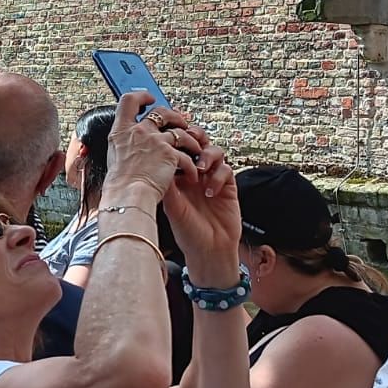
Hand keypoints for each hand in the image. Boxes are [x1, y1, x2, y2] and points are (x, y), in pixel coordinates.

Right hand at [104, 92, 200, 202]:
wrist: (127, 197)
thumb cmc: (120, 185)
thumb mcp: (114, 157)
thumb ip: (125, 145)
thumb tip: (132, 143)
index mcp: (121, 131)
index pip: (128, 101)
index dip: (141, 96)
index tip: (148, 98)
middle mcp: (139, 132)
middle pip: (161, 111)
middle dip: (175, 116)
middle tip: (180, 124)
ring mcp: (156, 141)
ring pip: (181, 133)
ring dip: (190, 142)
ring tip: (194, 151)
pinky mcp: (170, 154)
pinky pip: (187, 156)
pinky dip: (191, 167)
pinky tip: (191, 174)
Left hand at [164, 141, 239, 284]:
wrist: (211, 251)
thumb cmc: (188, 234)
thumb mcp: (172, 209)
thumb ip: (168, 187)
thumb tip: (159, 163)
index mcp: (177, 178)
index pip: (177, 150)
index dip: (176, 141)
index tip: (172, 136)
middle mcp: (194, 176)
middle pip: (197, 144)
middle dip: (195, 138)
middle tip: (192, 138)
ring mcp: (211, 179)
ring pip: (214, 152)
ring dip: (207, 155)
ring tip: (200, 168)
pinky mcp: (228, 186)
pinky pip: (226, 169)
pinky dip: (219, 175)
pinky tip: (211, 190)